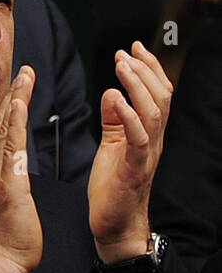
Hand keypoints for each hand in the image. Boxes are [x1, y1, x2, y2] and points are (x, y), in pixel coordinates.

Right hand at [0, 66, 42, 272]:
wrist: (6, 262)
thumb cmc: (11, 241)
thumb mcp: (5, 205)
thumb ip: (6, 184)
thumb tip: (10, 171)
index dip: (5, 110)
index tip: (14, 89)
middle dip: (10, 97)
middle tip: (21, 71)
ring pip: (3, 131)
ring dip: (14, 101)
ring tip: (24, 77)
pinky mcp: (8, 184)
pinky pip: (11, 148)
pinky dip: (13, 124)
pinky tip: (18, 105)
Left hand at [88, 41, 172, 258]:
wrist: (114, 225)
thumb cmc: (112, 186)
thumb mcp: (111, 145)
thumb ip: (113, 119)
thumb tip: (112, 92)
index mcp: (146, 134)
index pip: (156, 95)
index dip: (148, 69)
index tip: (133, 48)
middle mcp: (153, 141)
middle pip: (160, 98)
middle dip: (144, 71)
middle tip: (126, 52)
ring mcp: (146, 154)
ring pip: (153, 113)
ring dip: (137, 86)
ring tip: (122, 65)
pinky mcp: (133, 168)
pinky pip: (137, 138)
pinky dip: (129, 117)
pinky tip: (118, 100)